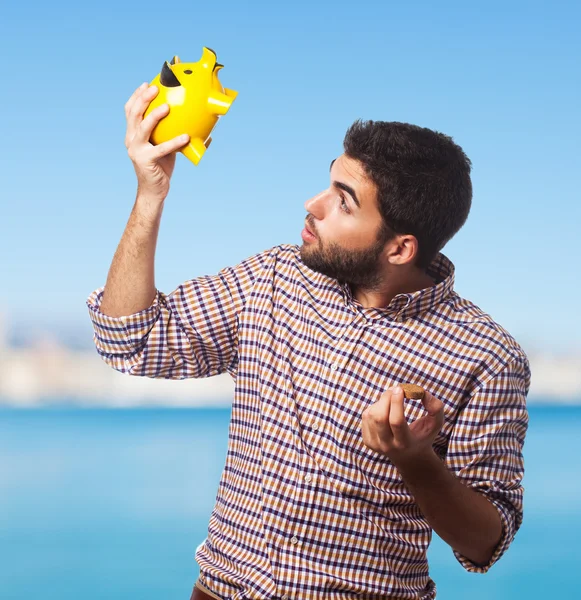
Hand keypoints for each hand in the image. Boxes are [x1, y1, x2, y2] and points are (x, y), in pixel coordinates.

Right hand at [124, 83, 189, 202]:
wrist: (154, 190)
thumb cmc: (161, 166)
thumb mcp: (164, 145)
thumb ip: (170, 132)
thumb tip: (194, 120)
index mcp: (133, 134)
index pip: (130, 111)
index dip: (136, 96)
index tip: (146, 84)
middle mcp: (131, 140)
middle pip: (134, 114)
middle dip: (143, 99)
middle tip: (155, 88)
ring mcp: (136, 150)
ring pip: (143, 127)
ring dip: (155, 115)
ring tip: (167, 106)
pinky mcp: (145, 161)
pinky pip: (162, 149)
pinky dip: (174, 142)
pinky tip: (186, 136)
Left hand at [361, 386, 443, 466]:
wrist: (409, 456)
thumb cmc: (423, 434)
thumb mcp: (435, 423)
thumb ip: (435, 407)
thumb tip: (422, 392)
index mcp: (405, 443)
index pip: (396, 422)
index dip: (396, 403)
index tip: (399, 388)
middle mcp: (388, 446)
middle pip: (380, 417)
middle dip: (387, 398)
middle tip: (395, 389)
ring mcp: (376, 445)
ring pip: (371, 415)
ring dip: (382, 402)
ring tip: (392, 402)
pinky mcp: (368, 441)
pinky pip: (366, 416)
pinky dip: (375, 407)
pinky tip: (385, 411)